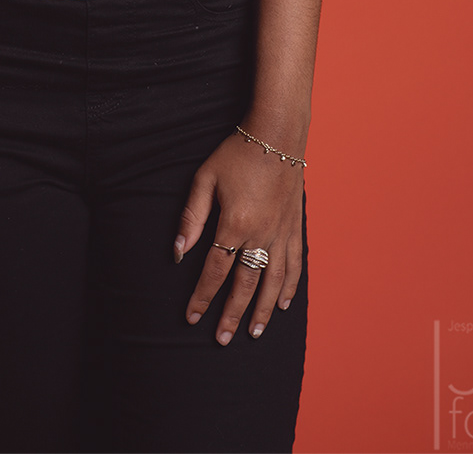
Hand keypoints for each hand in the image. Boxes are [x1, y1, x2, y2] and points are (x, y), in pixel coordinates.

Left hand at [174, 129, 304, 343]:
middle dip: (231, 314)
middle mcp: (261, 234)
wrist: (277, 134)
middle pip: (245, 284)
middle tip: (221, 340)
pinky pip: (295, 264)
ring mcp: (281, 233)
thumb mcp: (204, 179)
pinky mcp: (295, 227)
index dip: (202, 296)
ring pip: (272, 281)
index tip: (192, 317)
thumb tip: (177, 252)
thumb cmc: (236, 153)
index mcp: (235, 224)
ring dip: (263, 310)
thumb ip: (191, 218)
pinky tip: (283, 303)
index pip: (214, 270)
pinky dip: (289, 286)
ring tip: (254, 333)